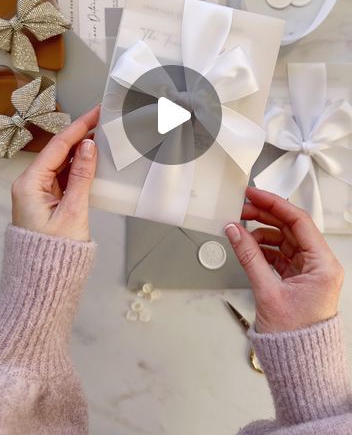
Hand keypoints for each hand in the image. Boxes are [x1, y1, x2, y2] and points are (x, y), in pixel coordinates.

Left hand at [11, 105, 99, 241]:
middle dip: (80, 136)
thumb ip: (82, 176)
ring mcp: (37, 193)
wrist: (46, 282)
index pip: (57, 147)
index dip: (79, 127)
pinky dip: (77, 168)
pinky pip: (62, 177)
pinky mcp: (46, 201)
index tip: (95, 113)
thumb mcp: (73, 211)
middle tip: (102, 121)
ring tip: (101, 137)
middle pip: (57, 152)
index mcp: (29, 184)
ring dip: (80, 152)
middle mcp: (29, 185)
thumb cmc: (54, 253)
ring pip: (61, 164)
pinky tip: (92, 161)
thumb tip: (89, 147)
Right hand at [225, 187, 343, 332]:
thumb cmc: (294, 337)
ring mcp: (309, 271)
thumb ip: (248, 256)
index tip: (255, 194)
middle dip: (265, 216)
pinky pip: (280, 254)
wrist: (298, 364)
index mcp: (323, 265)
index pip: (299, 221)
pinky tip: (248, 246)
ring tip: (241, 230)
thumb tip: (235, 231)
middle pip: (291, 228)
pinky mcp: (298, 279)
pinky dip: (263, 248)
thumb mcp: (267, 291)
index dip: (274, 204)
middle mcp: (319, 265)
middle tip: (242, 208)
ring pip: (284, 240)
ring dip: (262, 233)